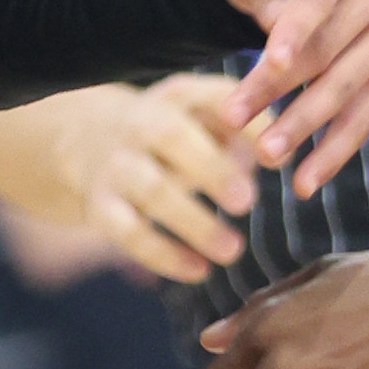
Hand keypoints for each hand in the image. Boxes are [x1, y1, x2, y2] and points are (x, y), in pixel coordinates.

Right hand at [70, 73, 256, 284]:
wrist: (85, 138)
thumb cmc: (171, 132)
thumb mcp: (202, 115)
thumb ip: (244, 130)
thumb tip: (283, 158)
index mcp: (176, 96)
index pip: (213, 99)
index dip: (246, 126)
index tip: (276, 158)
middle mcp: (141, 123)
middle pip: (171, 138)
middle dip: (210, 169)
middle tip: (248, 201)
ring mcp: (117, 165)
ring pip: (152, 192)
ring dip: (193, 223)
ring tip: (233, 250)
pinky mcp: (100, 205)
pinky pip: (129, 232)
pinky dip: (163, 255)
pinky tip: (199, 272)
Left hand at [215, 0, 368, 192]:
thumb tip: (278, 26)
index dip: (297, 29)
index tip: (269, 63)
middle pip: (332, 47)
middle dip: (281, 89)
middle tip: (233, 120)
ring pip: (350, 87)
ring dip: (307, 126)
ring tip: (266, 156)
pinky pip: (366, 114)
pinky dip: (335, 149)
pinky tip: (306, 181)